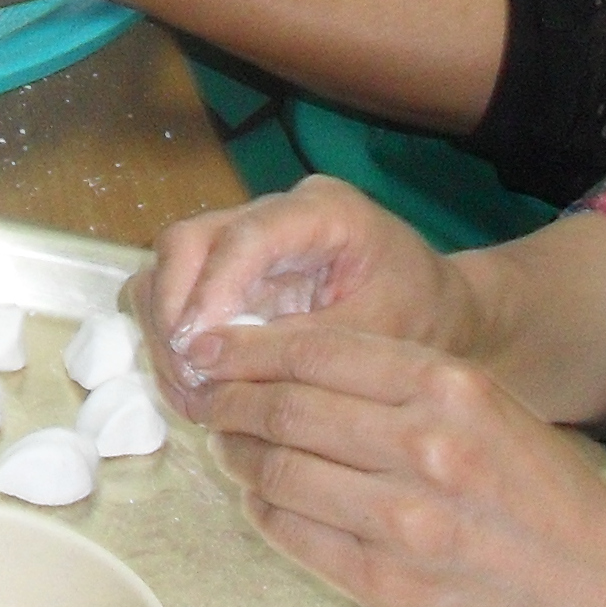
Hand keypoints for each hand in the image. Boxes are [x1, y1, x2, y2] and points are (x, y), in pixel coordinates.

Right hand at [140, 173, 474, 413]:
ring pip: (171, 267)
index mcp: (322, 211)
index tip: (196, 351)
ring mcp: (245, 240)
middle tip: (186, 381)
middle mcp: (272, 214)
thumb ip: (304, 348)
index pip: (244, 236)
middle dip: (173, 312)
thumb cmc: (422, 318)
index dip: (210, 291)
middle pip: (187, 242)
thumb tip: (220, 371)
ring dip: (165, 331)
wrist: (440, 312)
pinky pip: (178, 295)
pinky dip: (173, 341)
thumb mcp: (379, 337)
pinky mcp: (231, 273)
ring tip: (187, 395)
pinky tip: (191, 389)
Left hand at [193, 318, 605, 606]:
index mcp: (448, 389)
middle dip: (229, 399)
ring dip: (238, 456)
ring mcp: (401, 524)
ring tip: (230, 446)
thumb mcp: (487, 405)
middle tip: (206, 396)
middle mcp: (422, 449)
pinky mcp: (385, 589)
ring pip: (277, 472)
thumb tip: (289, 359)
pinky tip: (263, 500)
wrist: (602, 600)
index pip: (314, 351)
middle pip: (284, 408)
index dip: (247, 347)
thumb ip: (397, 379)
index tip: (212, 345)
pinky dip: (264, 512)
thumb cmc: (543, 495)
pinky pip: (293, 537)